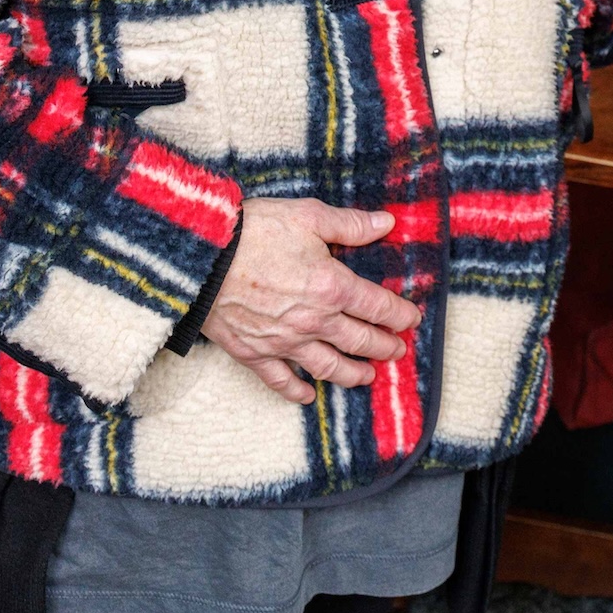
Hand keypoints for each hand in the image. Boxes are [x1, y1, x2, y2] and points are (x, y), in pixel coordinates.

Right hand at [200, 197, 422, 404]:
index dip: (399, 315)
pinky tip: (308, 396)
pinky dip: (296, 391)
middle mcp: (314, 321)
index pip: (378, 307)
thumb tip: (387, 223)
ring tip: (367, 377)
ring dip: (351, 374)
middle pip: (359, 341)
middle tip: (397, 351)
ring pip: (327, 367)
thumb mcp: (309, 216)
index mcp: (333, 287)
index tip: (411, 320)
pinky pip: (280, 380)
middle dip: (383, 347)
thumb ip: (351, 225)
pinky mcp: (254, 353)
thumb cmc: (255, 232)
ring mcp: (284, 342)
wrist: (201, 257)